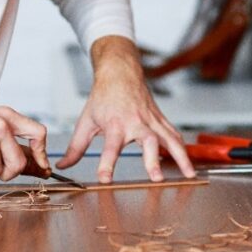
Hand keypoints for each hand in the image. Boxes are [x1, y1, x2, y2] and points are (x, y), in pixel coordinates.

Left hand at [57, 36, 194, 182]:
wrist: (120, 72)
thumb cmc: (103, 97)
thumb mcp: (86, 121)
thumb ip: (76, 147)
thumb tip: (63, 166)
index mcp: (115, 123)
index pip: (111, 146)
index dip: (108, 163)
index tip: (105, 178)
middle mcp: (136, 122)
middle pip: (148, 141)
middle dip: (153, 160)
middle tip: (156, 177)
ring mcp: (152, 121)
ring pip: (169, 139)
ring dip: (181, 157)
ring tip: (188, 175)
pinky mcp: (161, 119)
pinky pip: (174, 134)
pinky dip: (182, 148)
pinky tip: (188, 162)